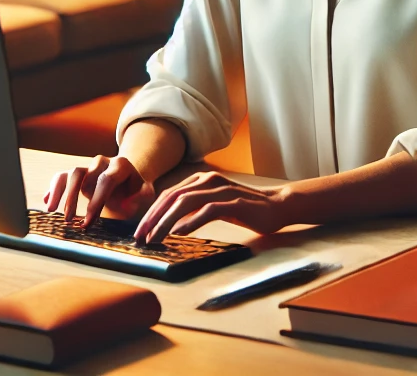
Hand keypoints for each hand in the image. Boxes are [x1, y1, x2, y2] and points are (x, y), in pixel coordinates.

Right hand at [44, 155, 157, 226]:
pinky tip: (48, 202)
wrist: (130, 184)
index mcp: (121, 165)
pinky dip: (53, 188)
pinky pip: (62, 176)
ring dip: (62, 193)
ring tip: (54, 212)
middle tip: (70, 220)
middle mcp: (103, 162)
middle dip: (75, 198)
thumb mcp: (146, 195)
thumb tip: (128, 204)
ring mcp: (89, 167)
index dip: (97, 200)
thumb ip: (142, 198)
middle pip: (85, 174)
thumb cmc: (137, 193)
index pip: (106, 180)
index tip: (89, 221)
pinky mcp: (78, 174)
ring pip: (72, 173)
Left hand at [133, 171, 296, 241]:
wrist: (276, 206)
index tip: (140, 231)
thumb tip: (168, 223)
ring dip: (167, 221)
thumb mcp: (214, 205)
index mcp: (202, 179)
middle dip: (153, 217)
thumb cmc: (244, 208)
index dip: (152, 212)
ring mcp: (222, 189)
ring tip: (155, 238)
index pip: (169, 194)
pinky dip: (191, 221)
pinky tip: (180, 233)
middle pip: (173, 196)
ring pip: (186, 201)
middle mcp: (209, 179)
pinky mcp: (235, 202)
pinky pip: (208, 209)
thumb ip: (194, 208)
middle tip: (141, 237)